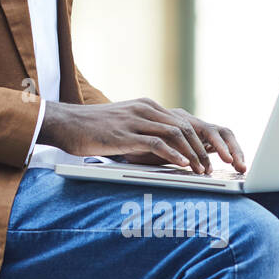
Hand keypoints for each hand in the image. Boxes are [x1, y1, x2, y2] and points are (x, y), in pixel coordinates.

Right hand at [39, 97, 246, 174]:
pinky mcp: (124, 133)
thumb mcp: (122, 126)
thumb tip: (163, 150)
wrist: (64, 123)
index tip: (212, 158)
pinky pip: (156, 143)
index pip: (182, 121)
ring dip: (193, 154)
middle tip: (214, 168)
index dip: (201, 140)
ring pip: (175, 134)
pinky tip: (183, 167)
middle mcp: (144, 109)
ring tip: (202, 171)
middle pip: (185, 126)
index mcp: (146, 107)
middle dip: (204, 149)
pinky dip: (174, 155)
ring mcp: (135, 120)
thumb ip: (143, 131)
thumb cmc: (91, 129)